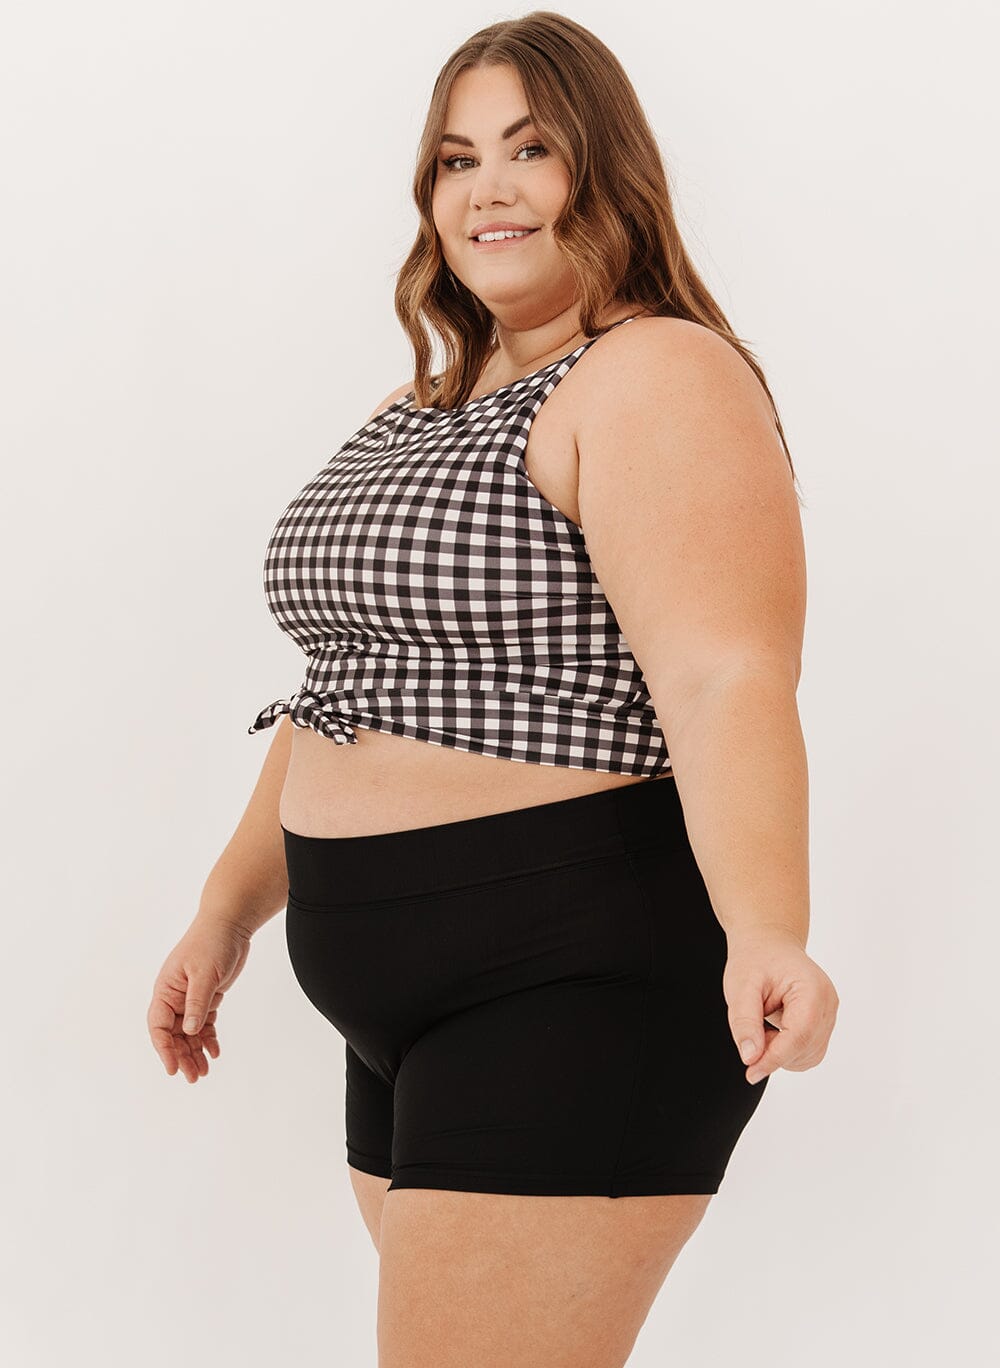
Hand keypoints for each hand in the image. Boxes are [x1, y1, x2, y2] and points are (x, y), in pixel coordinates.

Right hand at [147, 916, 252, 1083]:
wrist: (230, 923)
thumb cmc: (212, 942)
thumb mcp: (204, 973)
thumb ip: (197, 1003)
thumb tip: (189, 1031)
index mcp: (166, 990)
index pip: (158, 1026)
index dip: (164, 1049)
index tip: (173, 1068)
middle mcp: (174, 997)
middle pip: (173, 1034)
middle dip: (182, 1056)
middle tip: (195, 1077)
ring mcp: (190, 998)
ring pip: (189, 1032)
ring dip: (195, 1052)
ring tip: (204, 1071)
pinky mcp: (207, 997)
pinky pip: (204, 1024)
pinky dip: (208, 1038)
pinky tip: (214, 1052)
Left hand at [722, 928, 838, 1085]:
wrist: (768, 945)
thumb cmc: (755, 960)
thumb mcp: (740, 987)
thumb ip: (745, 1023)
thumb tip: (751, 1058)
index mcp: (812, 989)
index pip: (799, 1036)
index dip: (774, 1058)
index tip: (750, 1072)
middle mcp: (828, 1003)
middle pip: (805, 1048)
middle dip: (775, 1052)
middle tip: (752, 1029)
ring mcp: (830, 1014)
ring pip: (808, 1055)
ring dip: (782, 1052)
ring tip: (763, 1024)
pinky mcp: (824, 1023)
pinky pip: (808, 1051)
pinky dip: (788, 1050)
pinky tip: (774, 1030)